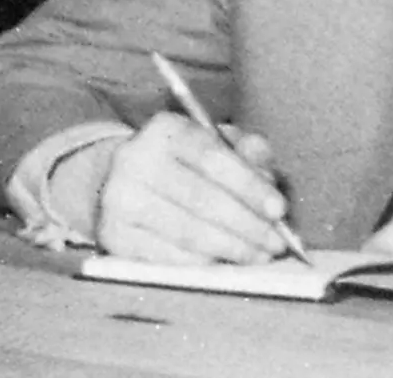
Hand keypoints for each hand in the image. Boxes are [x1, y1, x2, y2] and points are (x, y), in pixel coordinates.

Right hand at [91, 111, 299, 265]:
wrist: (122, 182)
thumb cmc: (184, 164)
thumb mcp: (215, 144)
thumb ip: (246, 152)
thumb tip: (267, 174)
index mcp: (164, 129)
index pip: (212, 157)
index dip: (249, 185)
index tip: (278, 209)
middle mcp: (134, 159)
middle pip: (201, 198)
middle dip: (246, 225)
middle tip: (275, 243)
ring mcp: (119, 200)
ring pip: (186, 232)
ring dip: (230, 248)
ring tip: (258, 256)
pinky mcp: (113, 236)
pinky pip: (166, 257)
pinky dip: (202, 263)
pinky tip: (224, 263)